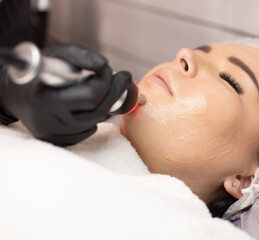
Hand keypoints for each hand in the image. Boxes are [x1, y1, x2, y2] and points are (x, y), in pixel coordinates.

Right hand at [0, 43, 131, 145]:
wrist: (15, 94)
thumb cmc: (39, 72)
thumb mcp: (56, 55)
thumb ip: (80, 55)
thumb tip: (104, 65)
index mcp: (45, 99)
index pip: (90, 97)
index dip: (105, 82)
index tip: (109, 69)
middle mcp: (49, 121)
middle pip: (98, 111)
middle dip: (113, 92)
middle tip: (121, 78)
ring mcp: (55, 135)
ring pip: (96, 121)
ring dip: (105, 103)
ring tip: (102, 88)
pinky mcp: (60, 142)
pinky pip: (88, 130)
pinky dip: (93, 116)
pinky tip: (87, 104)